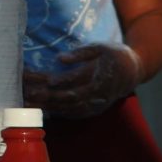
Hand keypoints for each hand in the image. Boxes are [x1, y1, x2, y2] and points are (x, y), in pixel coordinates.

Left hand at [23, 42, 142, 119]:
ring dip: (48, 106)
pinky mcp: (93, 110)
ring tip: (29, 103)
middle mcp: (97, 93)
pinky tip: (43, 109)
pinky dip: (58, 112)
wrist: (132, 72)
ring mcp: (95, 104)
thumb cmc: (113, 55)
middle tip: (29, 93)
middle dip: (48, 96)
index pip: (76, 80)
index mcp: (99, 76)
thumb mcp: (100, 47)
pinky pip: (74, 114)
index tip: (46, 80)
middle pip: (69, 97)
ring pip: (69, 108)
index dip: (61, 80)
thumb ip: (81, 53)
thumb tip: (60, 58)